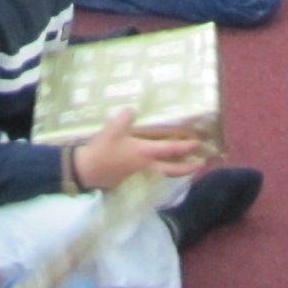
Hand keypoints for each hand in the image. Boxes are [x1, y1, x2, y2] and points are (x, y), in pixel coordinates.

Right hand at [71, 104, 209, 188]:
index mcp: (144, 152)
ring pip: (163, 173)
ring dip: (177, 170)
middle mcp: (146, 165)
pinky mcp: (132, 177)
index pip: (171, 150)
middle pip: (172, 170)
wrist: (87, 171)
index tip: (198, 144)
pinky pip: (153, 173)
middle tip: (200, 164)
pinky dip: (162, 170)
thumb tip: (133, 110)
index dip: (186, 147)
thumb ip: (125, 117)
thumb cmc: (102, 150)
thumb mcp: (113, 128)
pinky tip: (160, 165)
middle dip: (188, 168)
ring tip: (186, 165)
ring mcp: (139, 173)